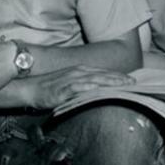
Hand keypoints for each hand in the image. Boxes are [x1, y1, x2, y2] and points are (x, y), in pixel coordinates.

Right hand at [18, 66, 136, 110]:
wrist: (30, 89)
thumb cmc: (51, 89)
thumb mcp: (71, 86)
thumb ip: (85, 88)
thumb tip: (99, 93)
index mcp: (82, 71)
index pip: (104, 73)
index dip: (118, 76)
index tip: (132, 80)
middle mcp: (79, 72)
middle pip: (103, 75)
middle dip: (119, 79)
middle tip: (133, 83)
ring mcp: (71, 79)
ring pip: (95, 79)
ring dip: (110, 82)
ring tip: (123, 85)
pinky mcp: (64, 88)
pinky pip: (80, 88)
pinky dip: (91, 88)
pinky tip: (101, 90)